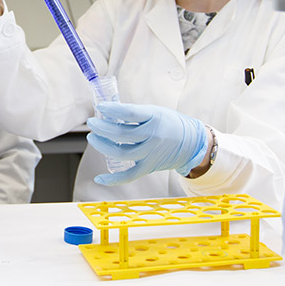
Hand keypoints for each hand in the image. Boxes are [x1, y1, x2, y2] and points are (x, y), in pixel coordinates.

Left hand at [88, 102, 207, 185]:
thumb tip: (108, 113)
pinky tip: (99, 178)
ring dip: (102, 145)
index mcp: (155, 118)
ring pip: (121, 153)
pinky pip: (129, 176)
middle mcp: (153, 136)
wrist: (192, 143)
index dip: (111, 109)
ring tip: (93, 137)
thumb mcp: (156, 111)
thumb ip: (135, 113)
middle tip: (92, 122)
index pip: (129, 112)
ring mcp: (150, 154)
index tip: (100, 107)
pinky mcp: (149, 167)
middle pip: (121, 134)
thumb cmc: (171, 124)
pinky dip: (113, 179)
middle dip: (101, 127)